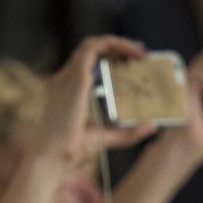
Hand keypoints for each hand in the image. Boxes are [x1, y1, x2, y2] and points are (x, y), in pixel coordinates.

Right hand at [36, 34, 147, 166]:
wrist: (50, 157)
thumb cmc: (69, 153)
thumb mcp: (106, 138)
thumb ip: (128, 133)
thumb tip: (152, 126)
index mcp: (64, 93)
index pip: (85, 66)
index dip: (106, 60)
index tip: (129, 64)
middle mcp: (62, 81)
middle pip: (90, 53)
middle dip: (116, 50)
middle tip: (140, 57)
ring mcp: (66, 76)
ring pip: (92, 45)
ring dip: (118, 44)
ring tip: (140, 52)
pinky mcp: (75, 76)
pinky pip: (95, 47)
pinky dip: (115, 44)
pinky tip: (133, 53)